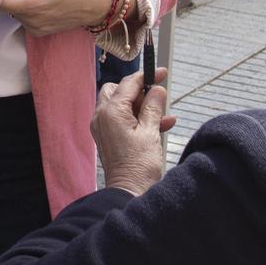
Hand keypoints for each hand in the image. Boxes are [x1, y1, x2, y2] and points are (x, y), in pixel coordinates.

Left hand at [0, 0, 115, 36]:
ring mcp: (36, 28)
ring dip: (14, 2)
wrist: (95, 6)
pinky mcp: (38, 32)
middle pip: (5, 8)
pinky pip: (22, 20)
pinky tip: (33, 0)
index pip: (1, 2)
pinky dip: (23, 9)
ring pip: (13, 14)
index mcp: (35, 4)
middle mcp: (33, 20)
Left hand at [93, 68, 173, 196]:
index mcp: (111, 112)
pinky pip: (122, 120)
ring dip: (142, 107)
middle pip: (119, 91)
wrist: (129, 192)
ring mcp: (103, 128)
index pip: (128, 84)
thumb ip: (153, 106)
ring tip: (163, 116)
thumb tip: (157, 89)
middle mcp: (102, 117)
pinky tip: (161, 124)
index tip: (161, 72)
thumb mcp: (151, 131)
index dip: (146, 76)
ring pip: (122, 105)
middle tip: (158, 96)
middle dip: (139, 91)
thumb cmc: (138, 165)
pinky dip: (138, 119)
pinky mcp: (108, 138)